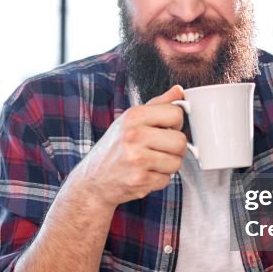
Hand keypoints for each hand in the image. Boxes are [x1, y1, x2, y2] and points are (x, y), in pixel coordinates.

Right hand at [72, 85, 187, 207]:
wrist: (92, 180)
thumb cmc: (113, 148)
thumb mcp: (130, 120)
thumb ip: (157, 105)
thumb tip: (178, 91)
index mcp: (132, 116)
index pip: (175, 114)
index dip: (175, 124)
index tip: (166, 129)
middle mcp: (133, 135)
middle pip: (180, 140)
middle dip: (174, 148)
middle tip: (159, 149)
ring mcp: (136, 159)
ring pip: (177, 161)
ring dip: (168, 165)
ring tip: (151, 162)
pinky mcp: (140, 179)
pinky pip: (167, 179)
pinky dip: (159, 179)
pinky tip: (145, 173)